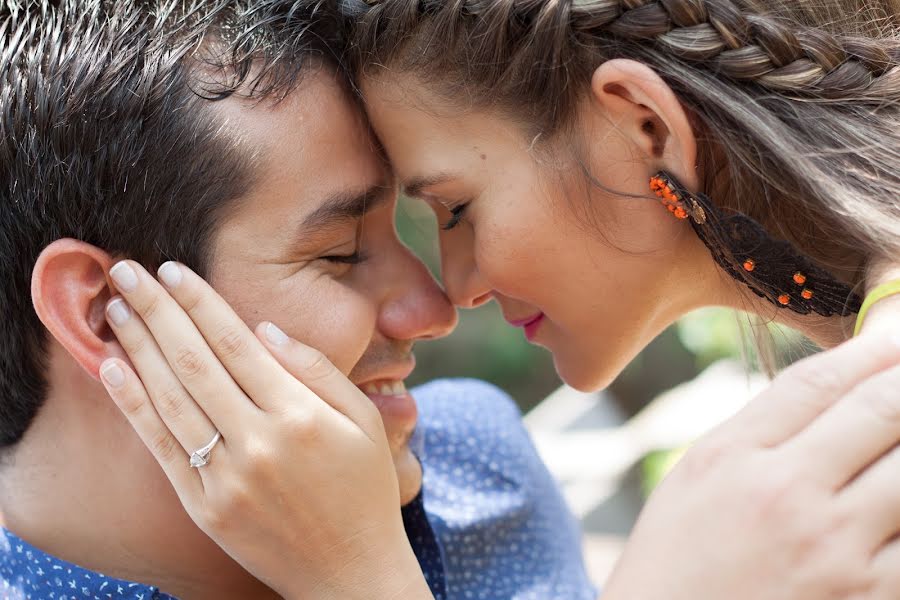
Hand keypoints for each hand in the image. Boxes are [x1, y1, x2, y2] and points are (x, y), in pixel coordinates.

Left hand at [98, 260, 432, 599]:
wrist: (349, 573)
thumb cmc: (364, 492)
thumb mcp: (365, 423)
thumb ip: (318, 371)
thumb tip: (264, 329)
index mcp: (301, 416)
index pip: (236, 344)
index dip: (201, 302)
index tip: (175, 270)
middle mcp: (259, 442)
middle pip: (195, 362)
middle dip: (158, 311)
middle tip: (129, 272)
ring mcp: (226, 478)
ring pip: (171, 399)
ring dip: (137, 348)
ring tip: (115, 309)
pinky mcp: (204, 507)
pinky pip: (161, 448)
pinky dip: (134, 406)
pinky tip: (114, 369)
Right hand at [604, 330, 899, 599]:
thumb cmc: (678, 562)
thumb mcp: (697, 479)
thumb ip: (759, 430)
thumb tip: (832, 387)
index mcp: (733, 458)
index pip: (817, 382)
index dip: (870, 350)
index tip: (895, 337)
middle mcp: (788, 496)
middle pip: (882, 412)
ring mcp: (836, 553)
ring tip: (897, 438)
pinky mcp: (868, 599)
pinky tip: (892, 499)